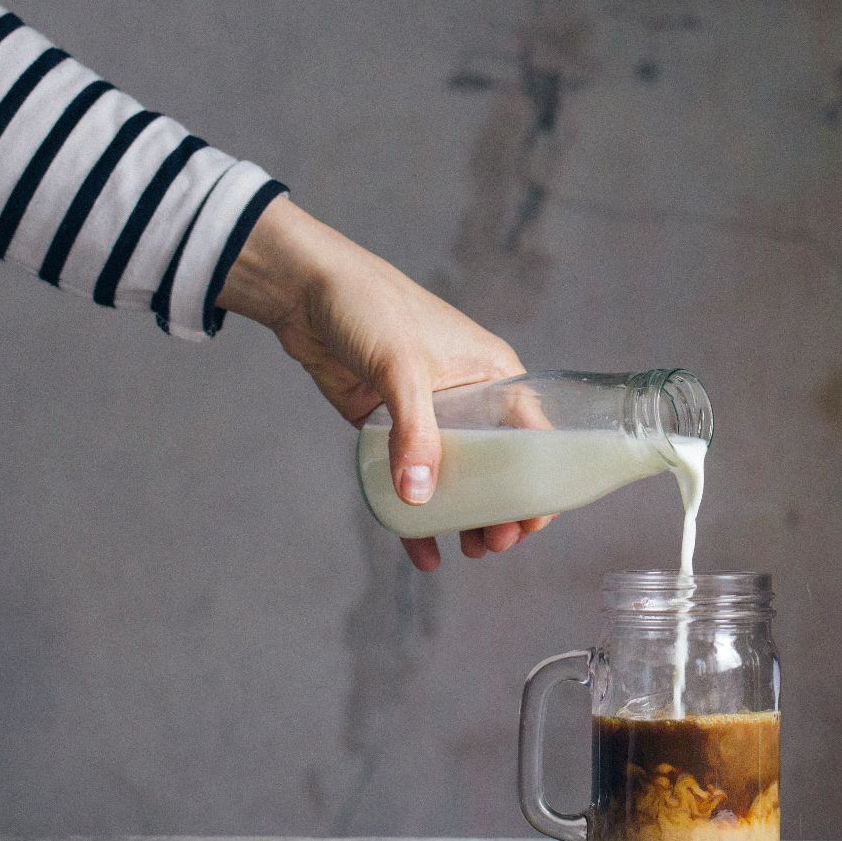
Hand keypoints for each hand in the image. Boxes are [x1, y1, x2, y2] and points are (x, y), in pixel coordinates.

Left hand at [217, 197, 549, 570]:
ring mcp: (428, 417)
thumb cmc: (368, 306)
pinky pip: (411, 479)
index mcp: (493, 375)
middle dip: (502, 509)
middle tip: (494, 544)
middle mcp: (469, 399)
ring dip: (465, 518)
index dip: (539, 482)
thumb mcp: (401, 367)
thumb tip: (420, 498)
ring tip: (469, 551)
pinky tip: (422, 552)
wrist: (302, 289)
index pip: (534, 436)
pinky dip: (417, 516)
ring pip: (457, 479)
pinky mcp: (389, 429)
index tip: (531, 522)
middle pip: (499, 467)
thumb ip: (415, 432)